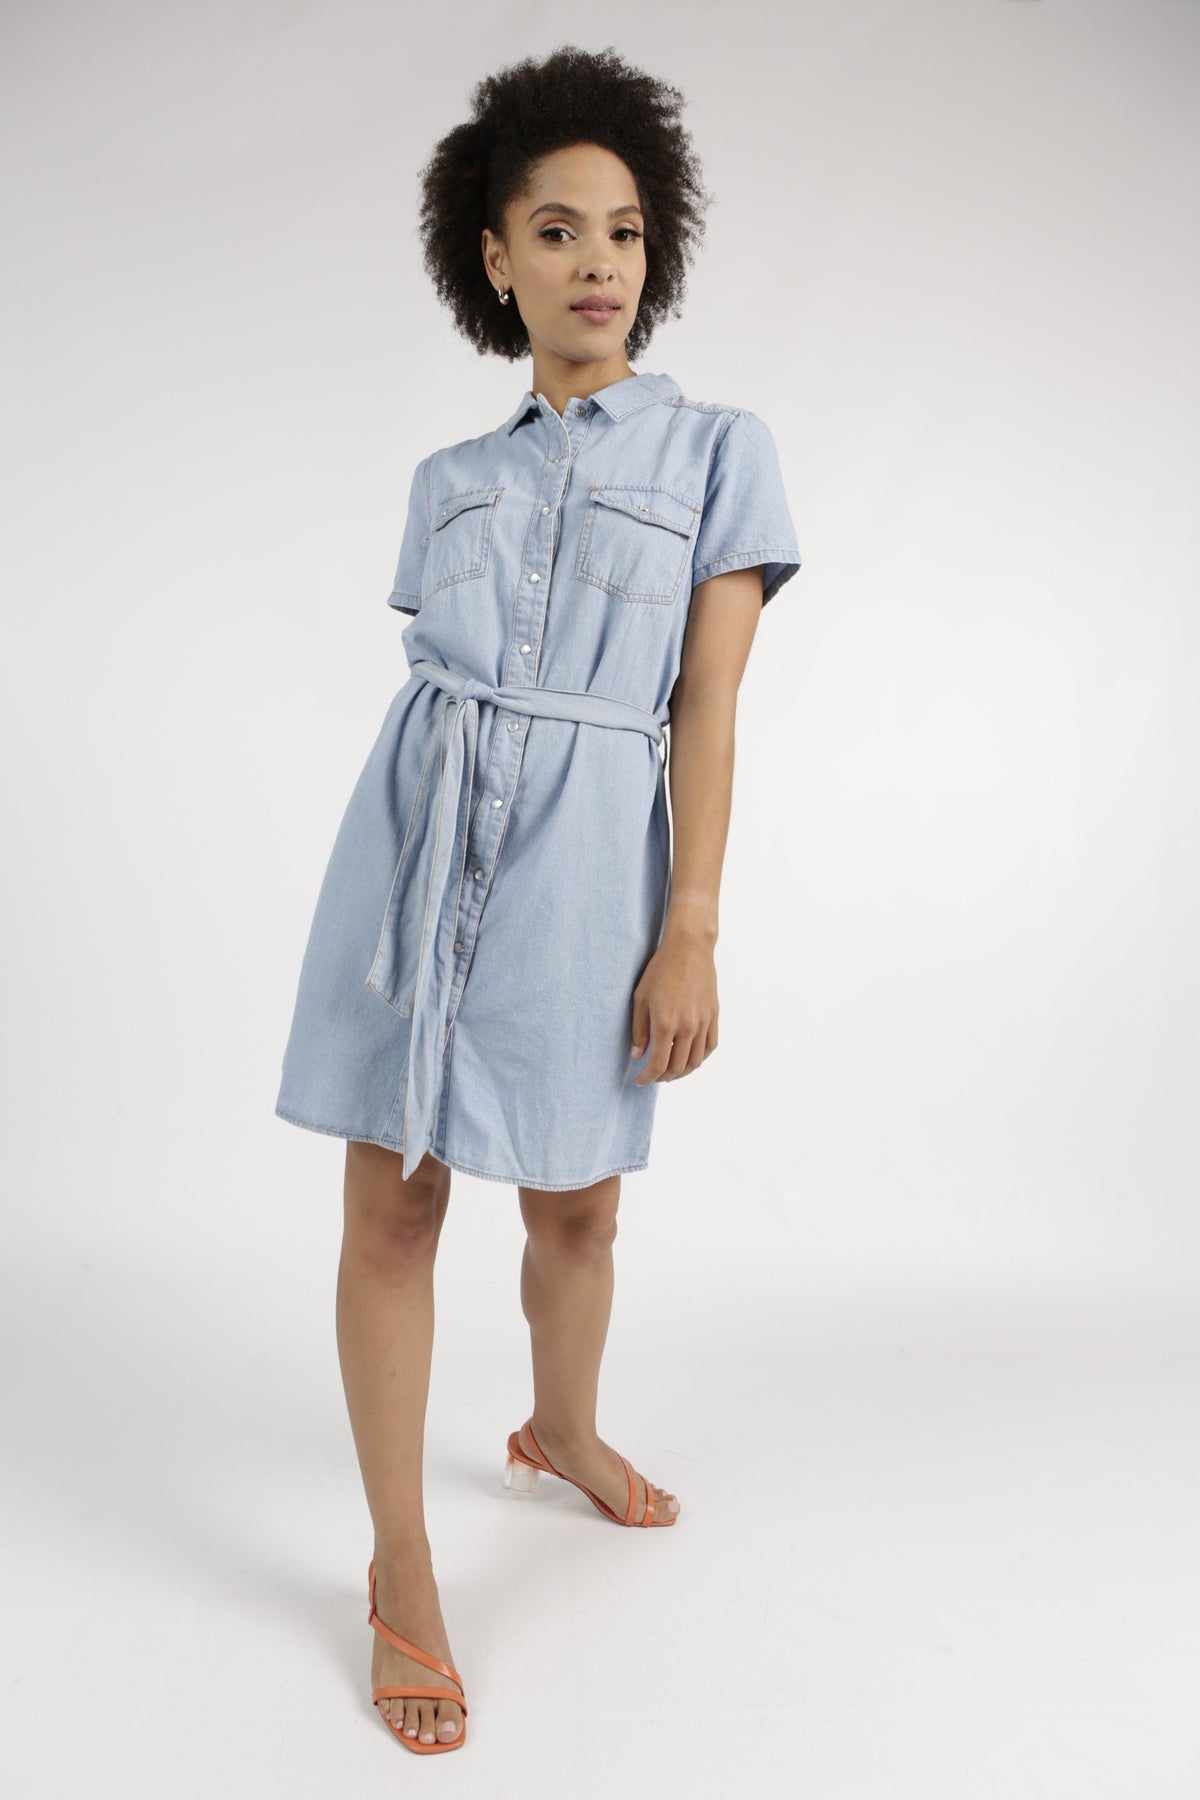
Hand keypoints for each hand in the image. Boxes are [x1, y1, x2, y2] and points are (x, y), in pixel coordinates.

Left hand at [629, 934, 718, 1083]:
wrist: (689, 948)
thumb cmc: (660, 969)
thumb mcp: (640, 998)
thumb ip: (639, 1030)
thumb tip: (637, 1055)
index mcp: (665, 1023)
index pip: (658, 1064)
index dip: (648, 1077)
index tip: (640, 1081)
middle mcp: (687, 1026)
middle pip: (678, 1067)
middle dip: (663, 1077)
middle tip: (653, 1076)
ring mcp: (703, 1022)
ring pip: (696, 1061)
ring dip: (682, 1072)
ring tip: (670, 1071)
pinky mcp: (714, 1015)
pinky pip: (710, 1046)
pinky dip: (699, 1058)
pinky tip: (689, 1058)